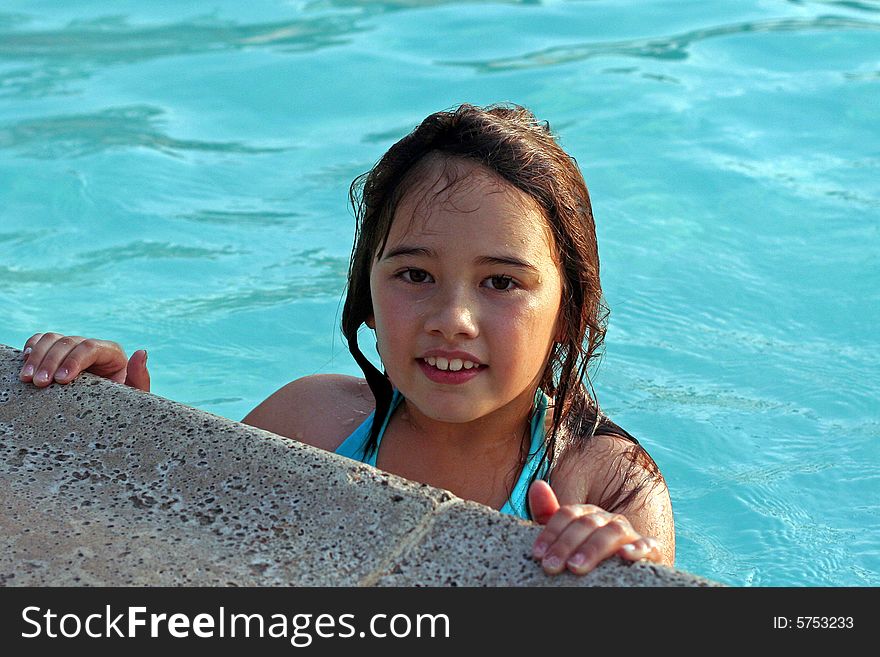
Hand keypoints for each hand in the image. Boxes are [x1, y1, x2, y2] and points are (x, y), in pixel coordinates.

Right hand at [19, 332, 149, 391]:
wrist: (108, 412)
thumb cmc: (122, 404)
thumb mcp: (134, 396)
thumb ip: (140, 377)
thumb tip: (141, 352)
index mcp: (111, 353)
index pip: (91, 348)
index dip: (74, 360)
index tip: (62, 380)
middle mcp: (91, 346)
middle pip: (68, 342)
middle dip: (51, 362)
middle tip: (39, 384)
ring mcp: (72, 348)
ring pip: (51, 339)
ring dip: (37, 357)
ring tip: (27, 378)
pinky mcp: (57, 354)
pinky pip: (41, 342)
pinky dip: (31, 348)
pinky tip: (25, 362)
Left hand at [528, 479, 660, 575]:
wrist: (616, 579)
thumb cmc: (585, 559)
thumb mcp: (563, 541)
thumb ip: (548, 516)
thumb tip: (538, 484)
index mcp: (588, 515)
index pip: (568, 513)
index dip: (551, 532)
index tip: (538, 554)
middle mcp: (609, 519)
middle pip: (587, 523)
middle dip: (566, 544)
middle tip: (551, 565)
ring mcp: (630, 533)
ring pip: (614, 531)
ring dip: (594, 548)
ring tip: (576, 566)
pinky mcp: (651, 551)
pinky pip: (648, 545)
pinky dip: (638, 548)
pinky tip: (624, 555)